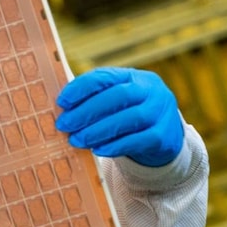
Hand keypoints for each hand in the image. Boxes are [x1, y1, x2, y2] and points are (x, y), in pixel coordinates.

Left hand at [55, 67, 183, 166]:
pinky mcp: (165, 136)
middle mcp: (150, 90)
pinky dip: (115, 145)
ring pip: (129, 119)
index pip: (104, 76)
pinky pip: (138, 140)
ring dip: (97, 131)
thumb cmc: (127, 114)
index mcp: (132, 76)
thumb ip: (93, 99)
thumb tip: (62, 109)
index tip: (61, 102)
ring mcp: (161, 112)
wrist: (164, 136)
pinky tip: (97, 150)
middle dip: (86, 111)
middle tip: (64, 124)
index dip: (81, 88)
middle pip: (118, 96)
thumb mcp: (114, 101)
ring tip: (76, 140)